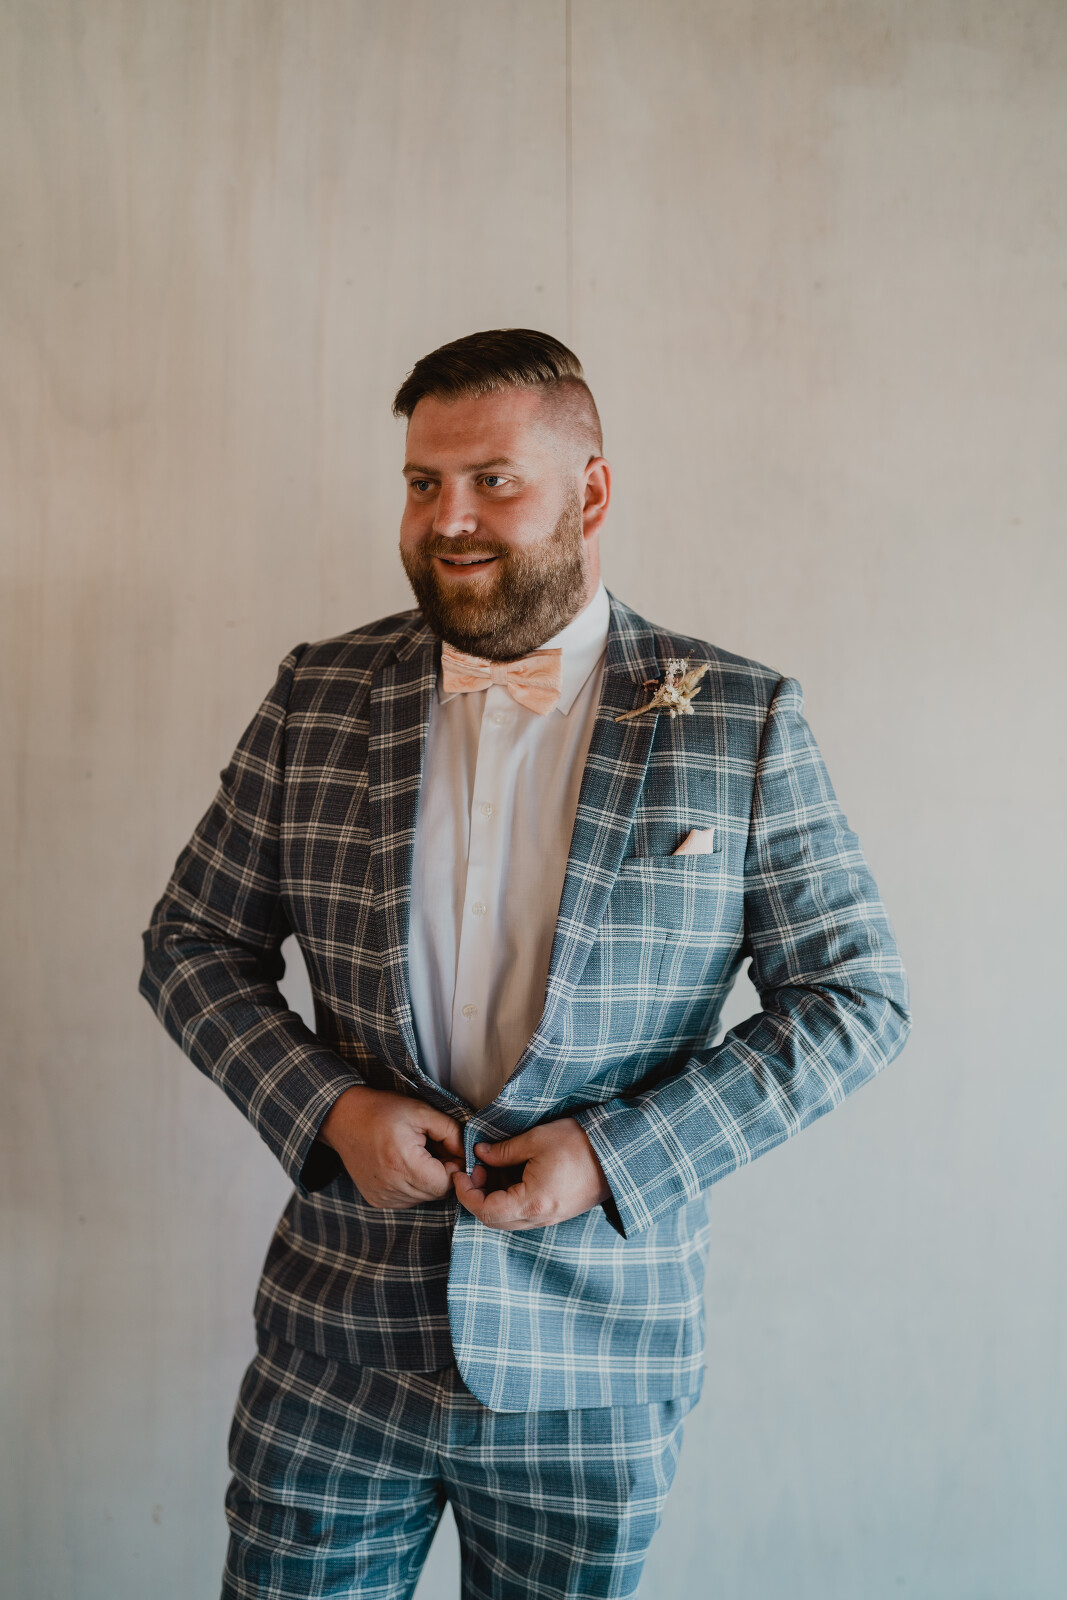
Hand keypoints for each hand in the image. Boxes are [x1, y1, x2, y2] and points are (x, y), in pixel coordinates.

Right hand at [318, 1086, 464, 1208]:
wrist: (344, 1118)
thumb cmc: (382, 1111)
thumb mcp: (422, 1111)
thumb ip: (451, 1131)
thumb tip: (467, 1153)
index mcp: (403, 1163)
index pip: (446, 1183)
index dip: (454, 1167)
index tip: (448, 1150)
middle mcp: (391, 1186)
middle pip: (435, 1193)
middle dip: (441, 1173)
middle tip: (433, 1150)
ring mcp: (383, 1197)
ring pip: (423, 1198)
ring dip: (427, 1181)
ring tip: (416, 1156)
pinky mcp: (377, 1200)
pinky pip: (407, 1200)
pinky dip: (412, 1186)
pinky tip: (403, 1165)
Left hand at [453, 1117, 610, 1229]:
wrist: (618, 1154)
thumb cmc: (579, 1144)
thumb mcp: (536, 1140)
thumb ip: (503, 1151)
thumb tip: (480, 1154)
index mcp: (532, 1202)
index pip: (485, 1210)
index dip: (466, 1193)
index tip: (460, 1173)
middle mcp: (540, 1218)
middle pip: (493, 1221)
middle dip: (476, 1196)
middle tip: (475, 1169)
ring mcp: (550, 1219)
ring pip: (508, 1220)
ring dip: (492, 1199)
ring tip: (492, 1169)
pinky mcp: (557, 1213)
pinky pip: (523, 1216)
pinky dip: (508, 1200)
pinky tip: (511, 1176)